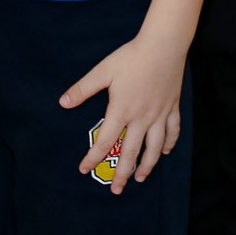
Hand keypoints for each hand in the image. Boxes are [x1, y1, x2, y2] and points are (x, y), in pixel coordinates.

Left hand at [62, 28, 187, 193]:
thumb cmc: (132, 56)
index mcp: (122, 110)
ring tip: (141, 178)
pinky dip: (170, 144)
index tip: (83, 169)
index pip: (104, 142)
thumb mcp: (103, 71)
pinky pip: (173, 131)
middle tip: (116, 190)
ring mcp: (159, 114)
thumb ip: (82, 89)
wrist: (164, 44)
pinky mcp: (172, 107)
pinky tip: (166, 152)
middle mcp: (141, 118)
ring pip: (155, 147)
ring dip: (147, 165)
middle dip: (122, 174)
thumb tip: (62, 103)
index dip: (92, 158)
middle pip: (131, 153)